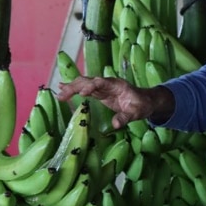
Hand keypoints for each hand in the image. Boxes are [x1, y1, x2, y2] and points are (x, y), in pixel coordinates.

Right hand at [56, 76, 174, 129]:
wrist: (146, 101)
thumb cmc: (142, 105)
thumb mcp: (137, 113)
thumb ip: (126, 117)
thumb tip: (115, 125)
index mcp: (116, 85)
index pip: (101, 82)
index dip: (91, 86)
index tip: (82, 93)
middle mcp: (107, 83)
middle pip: (88, 81)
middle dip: (75, 87)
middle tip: (62, 96)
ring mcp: (102, 87)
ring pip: (84, 83)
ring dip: (71, 88)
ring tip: (59, 96)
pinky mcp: (100, 93)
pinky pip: (84, 88)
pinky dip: (73, 88)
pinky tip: (62, 88)